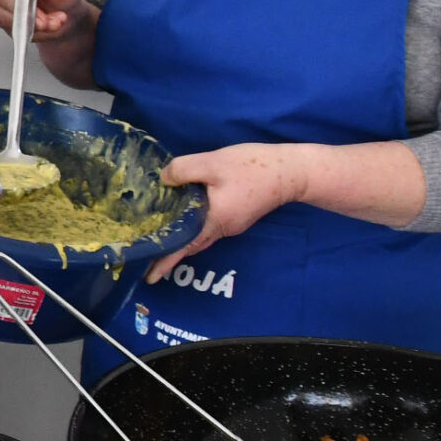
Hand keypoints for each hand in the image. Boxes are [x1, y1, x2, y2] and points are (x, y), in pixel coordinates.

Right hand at [0, 0, 90, 41]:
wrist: (66, 13)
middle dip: (29, 8)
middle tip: (47, 9)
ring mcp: (2, 7)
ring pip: (10, 17)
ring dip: (36, 22)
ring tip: (54, 19)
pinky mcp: (7, 24)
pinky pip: (17, 30)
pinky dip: (36, 30)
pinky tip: (48, 25)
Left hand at [148, 143, 308, 281]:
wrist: (291, 171)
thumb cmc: (252, 167)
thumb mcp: (213, 163)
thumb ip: (184, 171)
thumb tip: (164, 180)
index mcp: (213, 220)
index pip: (184, 246)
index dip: (166, 261)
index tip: (150, 278)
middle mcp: (222, 228)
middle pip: (191, 246)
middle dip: (171, 255)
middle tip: (149, 261)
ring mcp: (232, 224)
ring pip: (201, 237)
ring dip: (182, 242)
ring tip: (162, 241)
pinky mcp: (237, 216)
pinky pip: (209, 227)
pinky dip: (194, 228)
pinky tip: (186, 218)